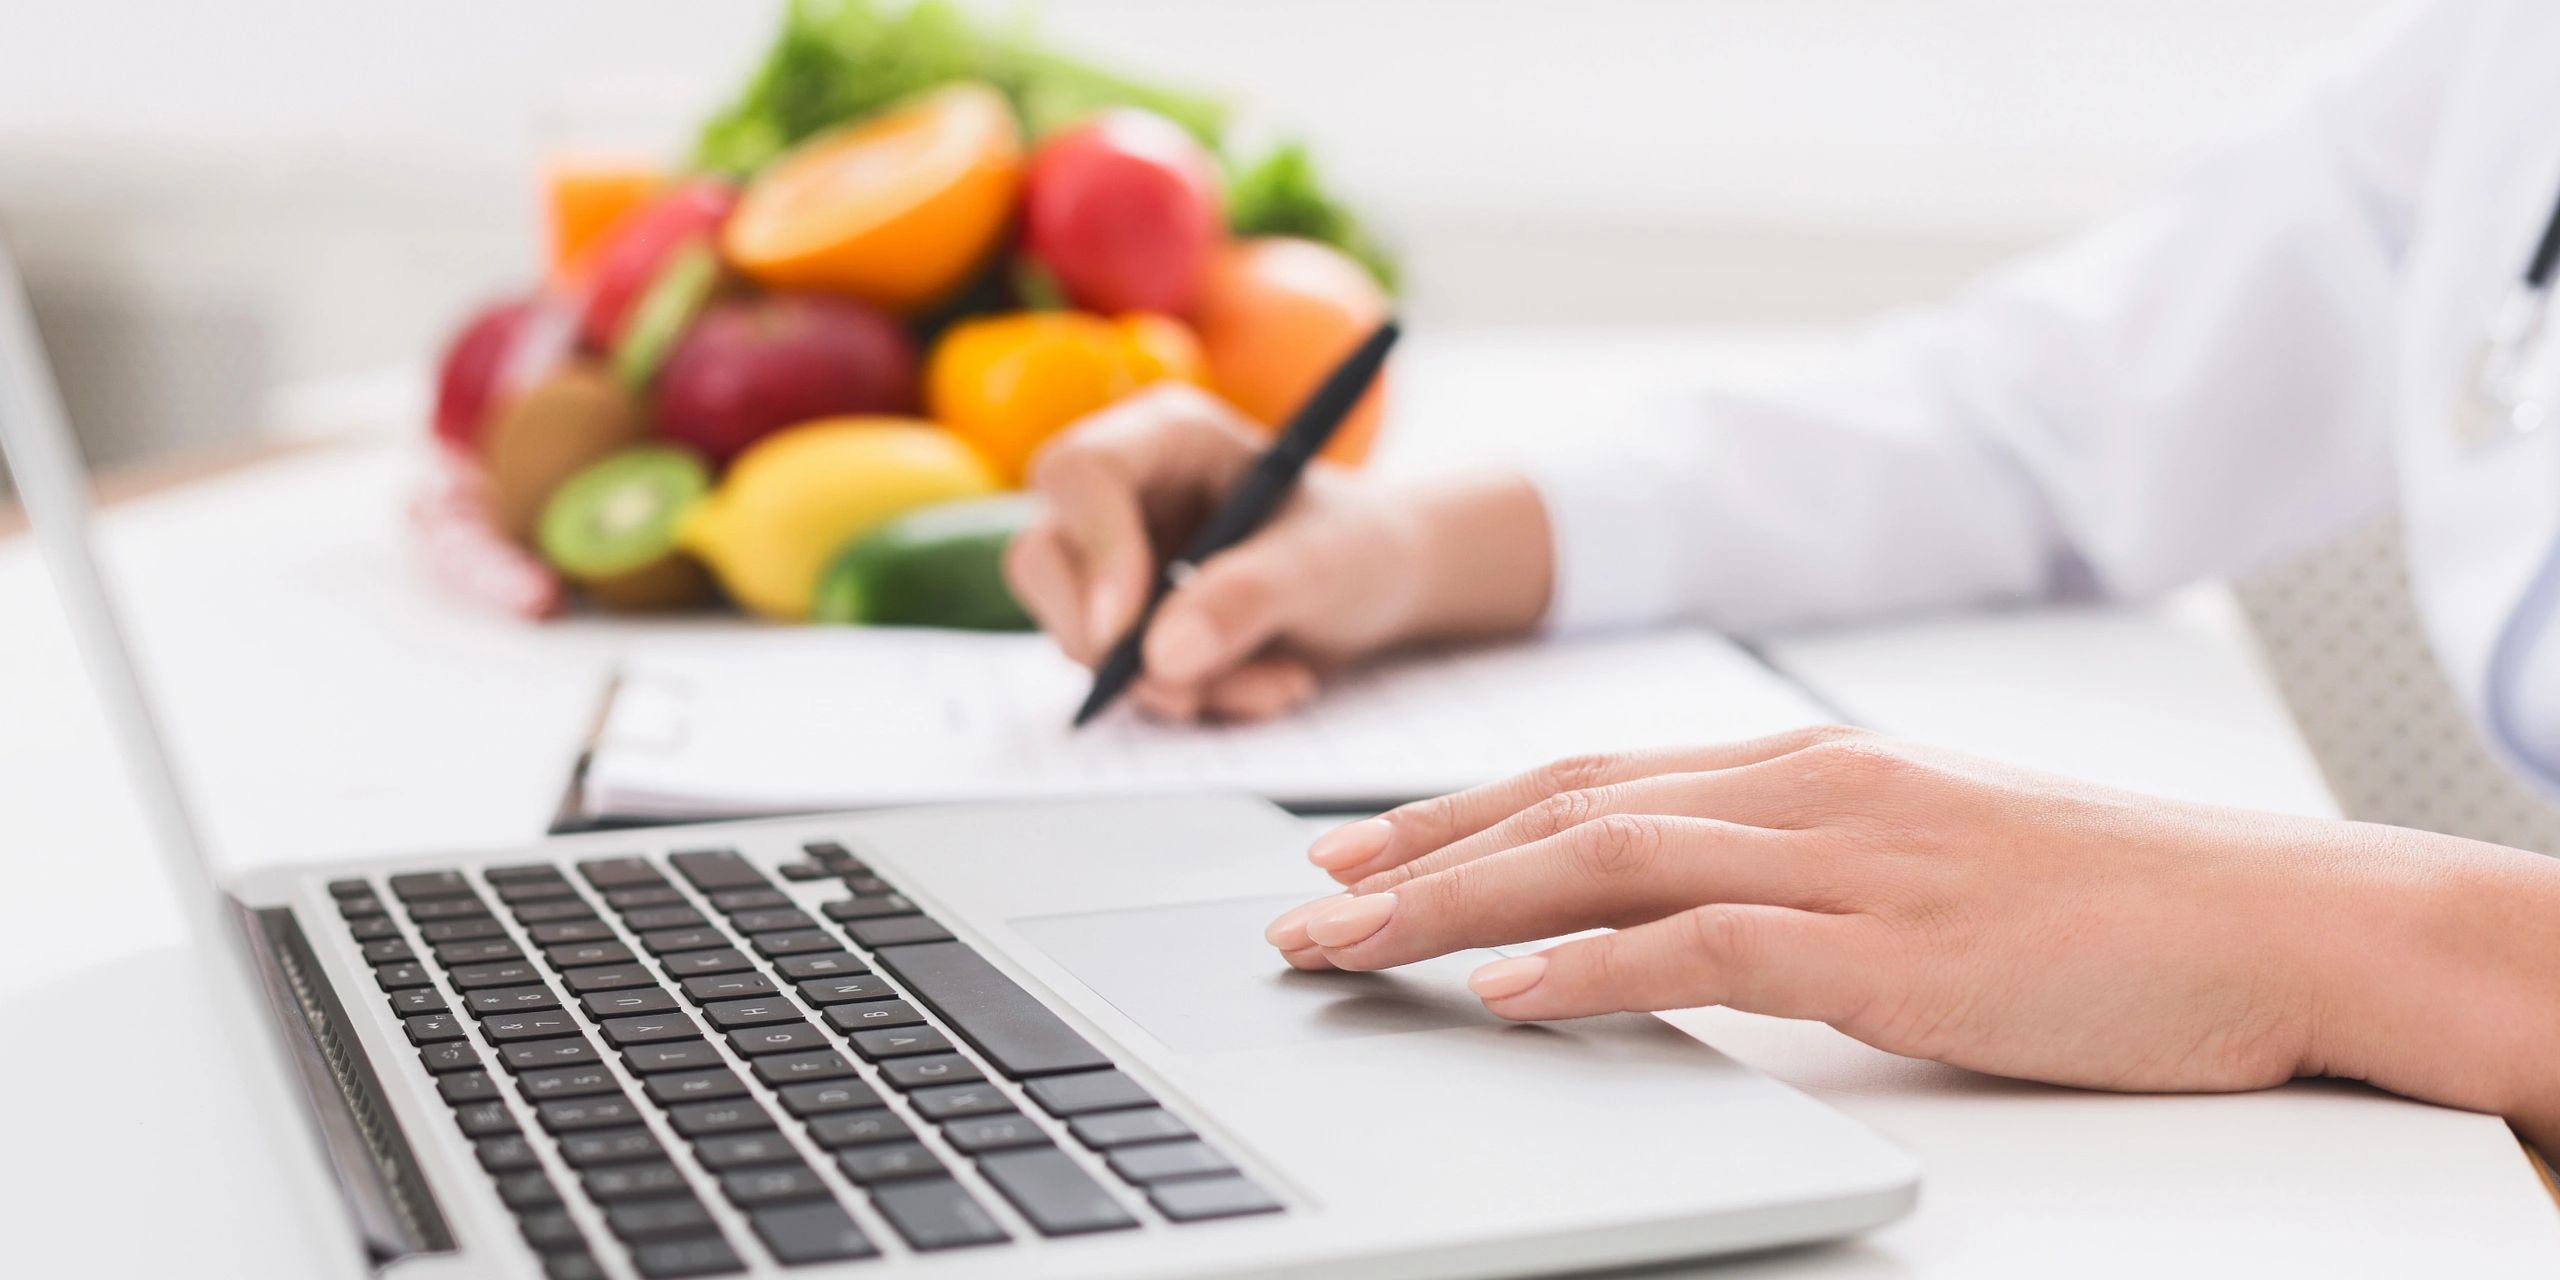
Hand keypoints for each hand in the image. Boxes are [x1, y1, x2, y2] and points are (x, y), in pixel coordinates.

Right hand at [1005, 384, 1552, 720]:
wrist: (1381, 586)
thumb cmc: (1358, 545)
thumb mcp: (1325, 564)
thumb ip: (1249, 595)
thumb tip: (1163, 656)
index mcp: (1165, 437)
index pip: (1082, 474)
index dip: (1095, 552)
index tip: (1125, 633)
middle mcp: (1123, 494)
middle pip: (1043, 559)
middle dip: (1103, 641)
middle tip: (1184, 693)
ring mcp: (1114, 563)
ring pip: (1077, 635)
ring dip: (1170, 686)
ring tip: (1276, 683)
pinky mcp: (1125, 625)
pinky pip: (1119, 679)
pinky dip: (1188, 701)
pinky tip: (1264, 687)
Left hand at [1265, 727, 2559, 1144]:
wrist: (2269, 915)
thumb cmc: (2100, 897)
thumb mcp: (1922, 858)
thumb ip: (1797, 868)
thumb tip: (1679, 909)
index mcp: (1808, 768)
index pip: (1590, 777)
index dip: (1457, 811)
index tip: (1357, 850)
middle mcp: (1805, 792)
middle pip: (1562, 807)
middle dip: (1415, 854)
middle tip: (1302, 902)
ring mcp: (1845, 862)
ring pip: (1602, 860)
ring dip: (1457, 903)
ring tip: (1350, 943)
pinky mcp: (1890, 948)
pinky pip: (1705, 947)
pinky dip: (1591, 964)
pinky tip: (1507, 992)